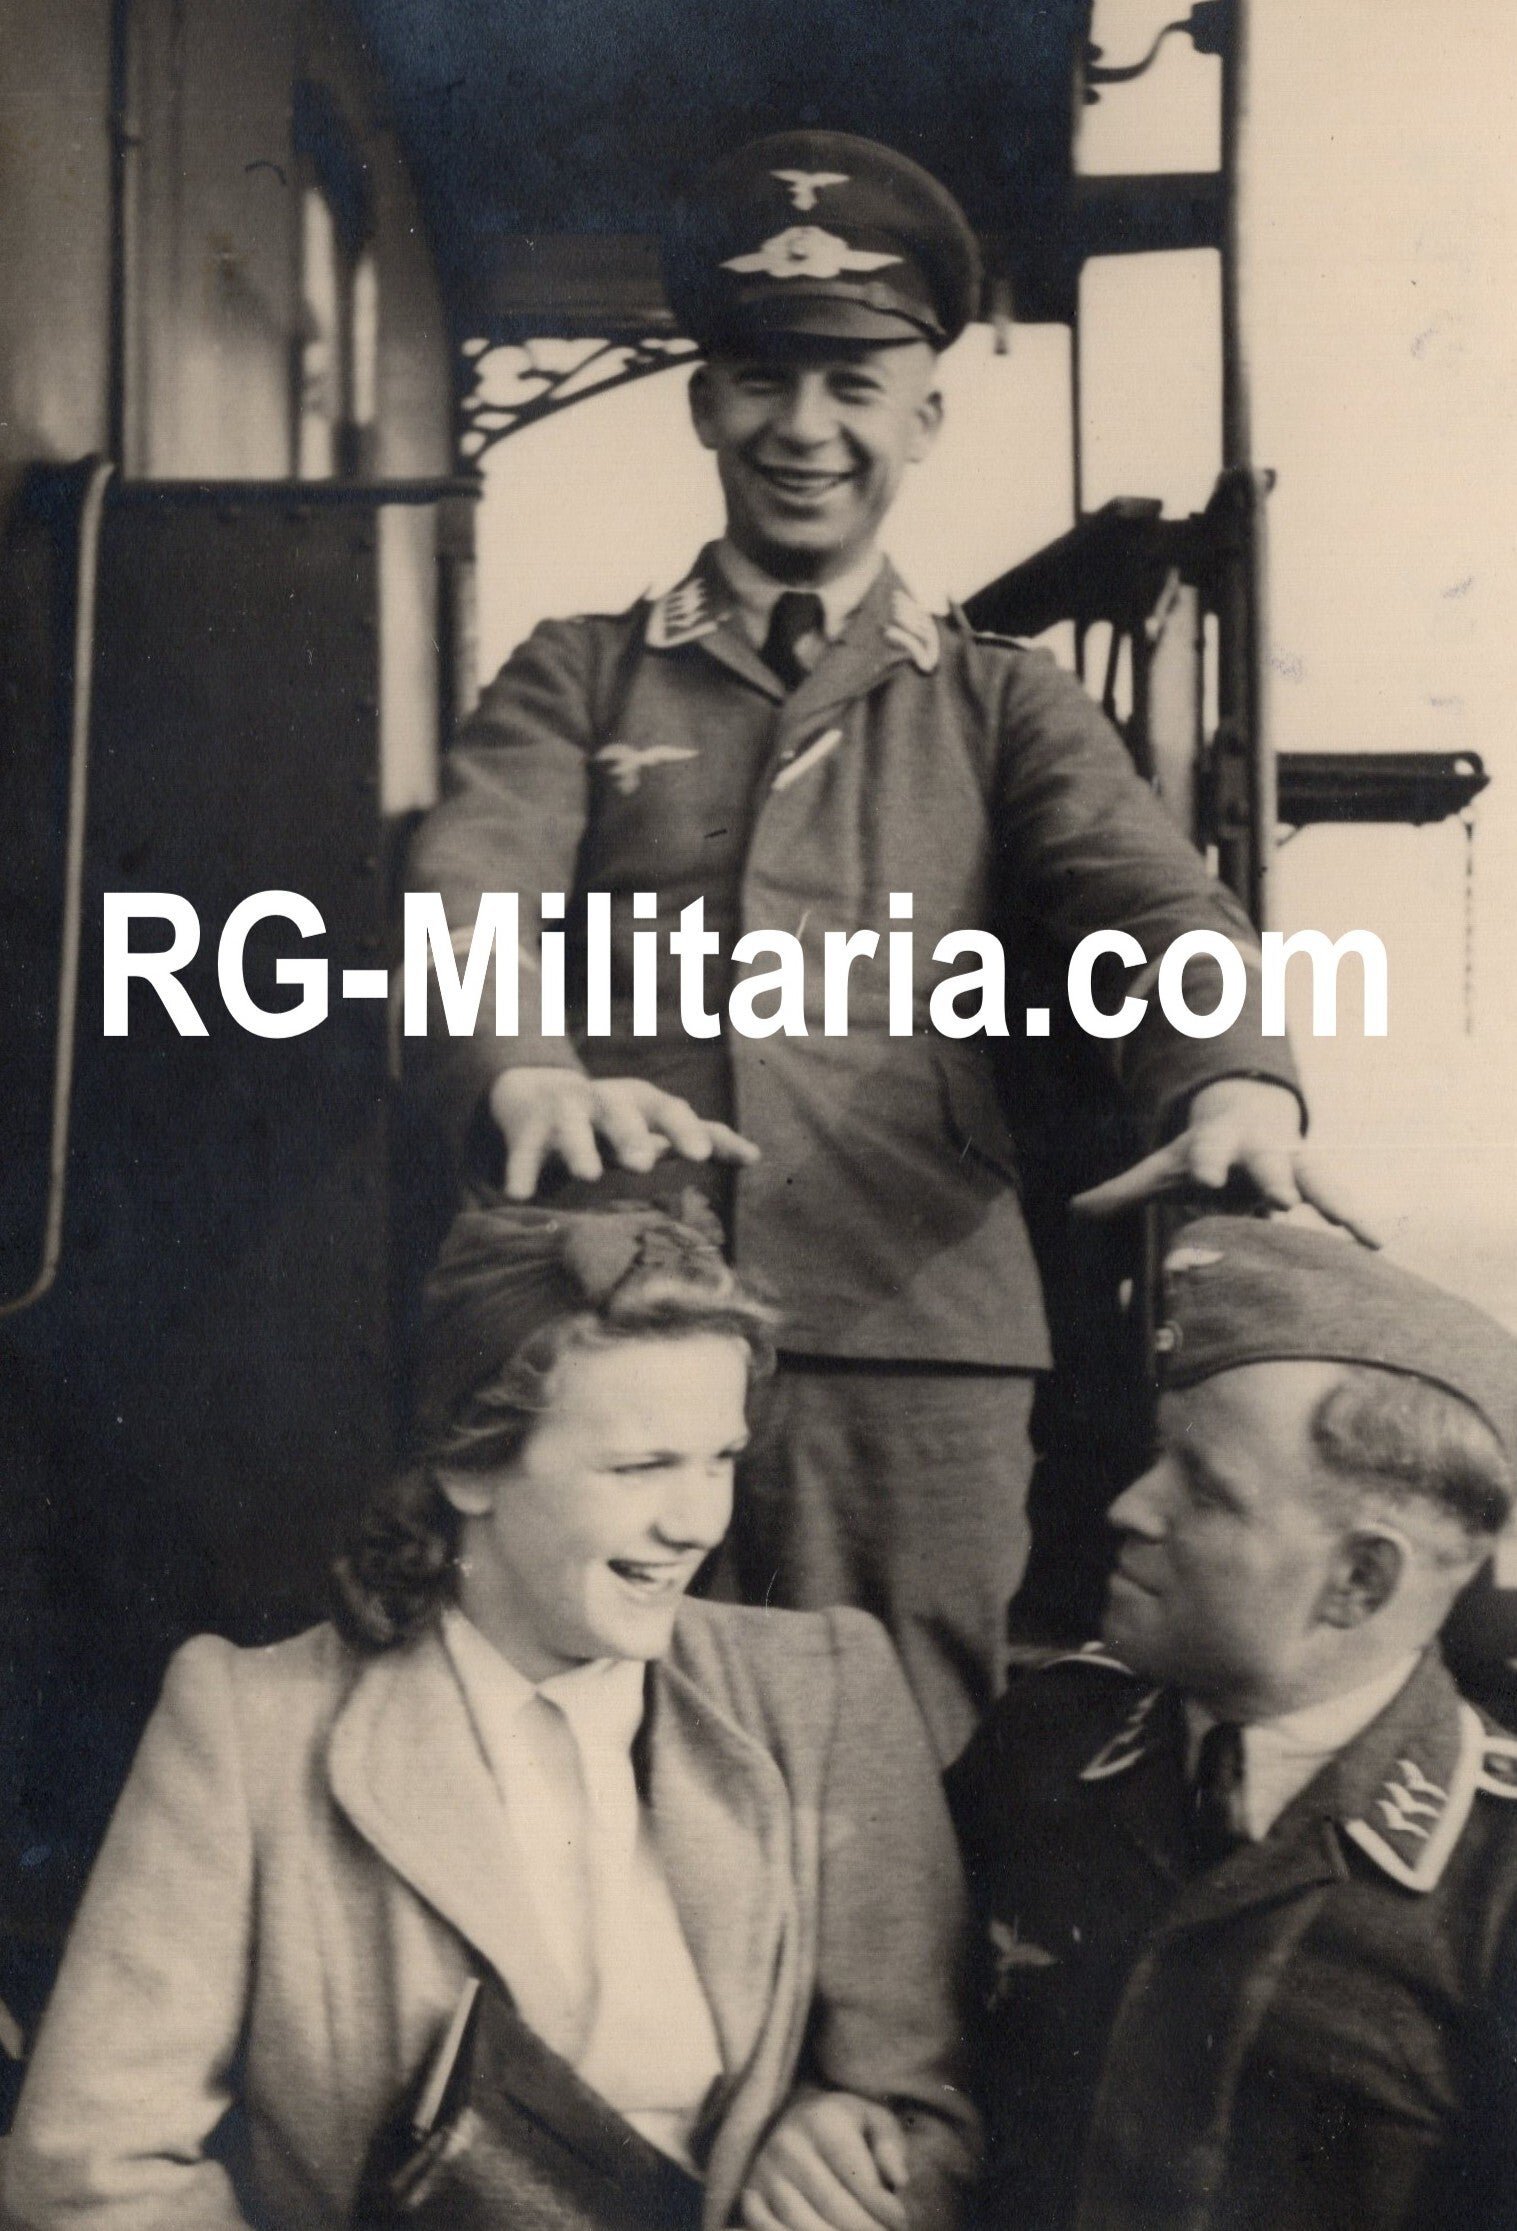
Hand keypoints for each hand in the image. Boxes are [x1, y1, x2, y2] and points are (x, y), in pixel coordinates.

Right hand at [487, 1068, 759, 1201]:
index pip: (670, 1110)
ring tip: (588, 1175)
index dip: (687, 1130)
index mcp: (639, 1101)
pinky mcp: (527, 1129)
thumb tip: (755, 1157)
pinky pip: (523, 1150)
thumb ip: (697, 1138)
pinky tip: (519, 1195)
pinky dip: (521, 1170)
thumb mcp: (652, 1124)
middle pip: (621, 1113)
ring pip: (572, 1127)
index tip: (703, 1156)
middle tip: (644, 1164)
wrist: (535, 1092)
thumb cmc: (611, 1119)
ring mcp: (564, 1111)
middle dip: (632, 1136)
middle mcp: (604, 1101)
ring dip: (581, 1149)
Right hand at [740, 2092, 909, 2230]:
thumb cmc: (844, 2126)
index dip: (887, 2211)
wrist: (792, 2117)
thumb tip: (899, 2181)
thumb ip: (891, 2147)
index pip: (861, 2181)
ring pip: (804, 2226)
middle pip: (835, 2209)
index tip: (902, 2222)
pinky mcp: (750, 2195)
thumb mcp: (873, 2121)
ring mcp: (765, 2172)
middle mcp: (788, 2144)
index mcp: (822, 2120)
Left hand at [1070, 1078, 1380, 1244]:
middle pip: (1269, 1164)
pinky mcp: (1317, 1182)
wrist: (1247, 1118)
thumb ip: (1122, 1192)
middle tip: (1283, 1202)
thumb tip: (1074, 1209)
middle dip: (1276, 1180)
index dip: (1206, 1162)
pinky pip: (1341, 1201)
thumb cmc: (1199, 1155)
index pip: (1207, 1151)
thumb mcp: (1160, 1167)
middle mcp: (1259, 1150)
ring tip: (1358, 1233)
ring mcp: (1294, 1165)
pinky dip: (1358, 1221)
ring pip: (1318, 1181)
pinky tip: (1377, 1247)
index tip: (1204, 1177)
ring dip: (1336, 1205)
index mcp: (1216, 1144)